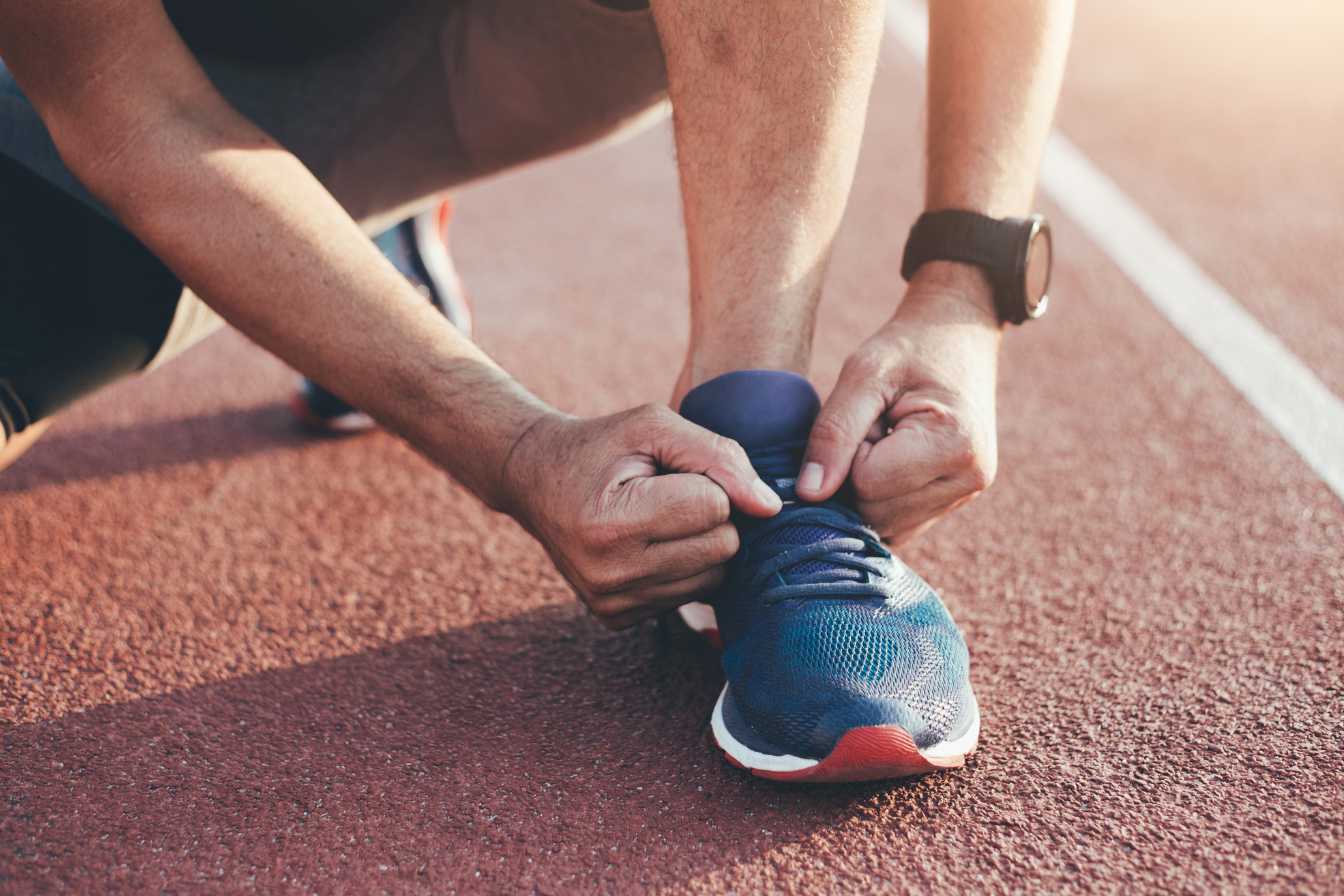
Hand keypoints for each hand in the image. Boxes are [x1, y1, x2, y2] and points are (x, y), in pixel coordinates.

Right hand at [501, 404, 780, 628]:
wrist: (535, 479)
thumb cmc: (601, 446)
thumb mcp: (654, 427)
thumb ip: (719, 456)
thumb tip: (770, 507)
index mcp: (612, 523)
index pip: (714, 508)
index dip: (706, 479)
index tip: (670, 471)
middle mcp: (610, 574)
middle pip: (721, 547)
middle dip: (710, 513)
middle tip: (667, 492)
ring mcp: (611, 603)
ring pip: (714, 577)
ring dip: (701, 542)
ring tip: (658, 516)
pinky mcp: (616, 618)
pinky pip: (690, 595)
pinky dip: (682, 566)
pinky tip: (649, 542)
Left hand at [797, 265, 1001, 543]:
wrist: (958, 335)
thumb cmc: (909, 347)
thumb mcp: (862, 373)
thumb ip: (833, 433)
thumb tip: (808, 494)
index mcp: (954, 444)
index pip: (866, 484)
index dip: (850, 452)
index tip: (869, 416)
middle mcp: (970, 480)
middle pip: (875, 514)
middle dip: (856, 476)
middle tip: (875, 426)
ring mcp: (966, 496)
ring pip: (885, 526)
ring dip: (868, 490)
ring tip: (887, 440)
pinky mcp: (955, 502)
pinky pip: (898, 526)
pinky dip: (881, 500)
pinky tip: (891, 461)